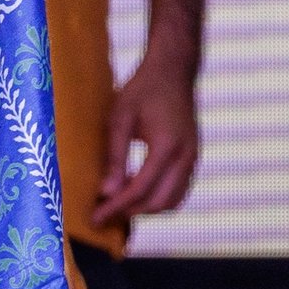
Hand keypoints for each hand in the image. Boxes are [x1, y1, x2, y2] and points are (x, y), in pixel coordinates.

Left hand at [96, 28, 202, 226]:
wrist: (173, 70)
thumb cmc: (142, 89)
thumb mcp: (120, 118)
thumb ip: (114, 156)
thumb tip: (106, 193)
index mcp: (166, 147)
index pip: (139, 190)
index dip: (116, 207)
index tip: (95, 218)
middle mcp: (185, 158)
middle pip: (158, 203)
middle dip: (130, 213)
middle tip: (103, 214)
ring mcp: (193, 159)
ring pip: (172, 201)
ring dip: (145, 209)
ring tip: (118, 207)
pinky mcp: (193, 158)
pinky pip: (178, 190)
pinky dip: (159, 199)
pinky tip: (137, 194)